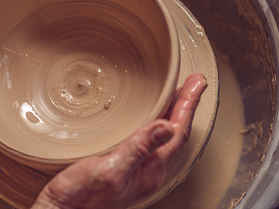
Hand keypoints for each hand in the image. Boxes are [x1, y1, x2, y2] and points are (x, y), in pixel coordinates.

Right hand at [32, 73, 206, 208]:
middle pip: (175, 131)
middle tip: (194, 82)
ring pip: (163, 134)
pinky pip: (149, 138)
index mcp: (150, 169)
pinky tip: (149, 115)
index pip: (177, 132)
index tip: (196, 83)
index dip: (189, 105)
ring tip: (179, 93)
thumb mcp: (110, 170)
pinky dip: (155, 119)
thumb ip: (138, 150)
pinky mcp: (124, 165)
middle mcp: (148, 169)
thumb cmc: (81, 196)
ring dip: (173, 111)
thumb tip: (166, 128)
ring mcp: (137, 168)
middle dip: (186, 104)